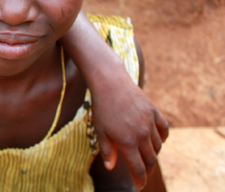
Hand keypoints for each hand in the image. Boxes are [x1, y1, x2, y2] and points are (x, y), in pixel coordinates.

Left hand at [91, 73, 168, 189]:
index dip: (140, 180)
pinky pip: (164, 130)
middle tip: (142, 173)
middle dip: (147, 170)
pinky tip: (157, 141)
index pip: (138, 168)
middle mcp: (141, 134)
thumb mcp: (100, 130)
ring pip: (158, 146)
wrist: (110, 82)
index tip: (139, 186)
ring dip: (153, 154)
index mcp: (127, 142)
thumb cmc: (101, 107)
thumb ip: (107, 150)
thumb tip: (111, 167)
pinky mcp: (154, 112)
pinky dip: (162, 138)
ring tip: (146, 157)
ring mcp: (150, 123)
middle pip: (150, 160)